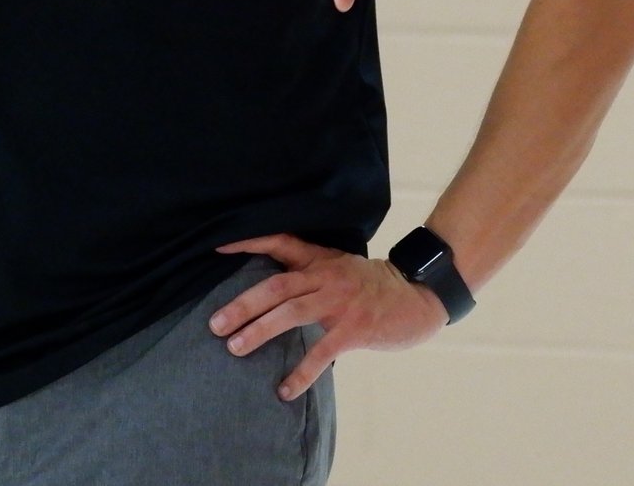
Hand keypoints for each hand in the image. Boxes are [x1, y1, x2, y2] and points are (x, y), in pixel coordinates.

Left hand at [209, 233, 447, 399]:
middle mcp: (327, 276)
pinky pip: (321, 352)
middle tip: (215, 325)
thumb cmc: (373, 286)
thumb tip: (270, 289)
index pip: (280, 243)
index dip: (249, 243)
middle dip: (243, 305)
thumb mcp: (341, 268)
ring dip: (260, 331)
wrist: (418, 296)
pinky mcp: (355, 328)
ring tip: (234, 348)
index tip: (218, 247)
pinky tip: (284, 390)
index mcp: (320, 260)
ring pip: (291, 313)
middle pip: (277, 286)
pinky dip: (300, 373)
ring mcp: (340, 302)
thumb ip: (310, 272)